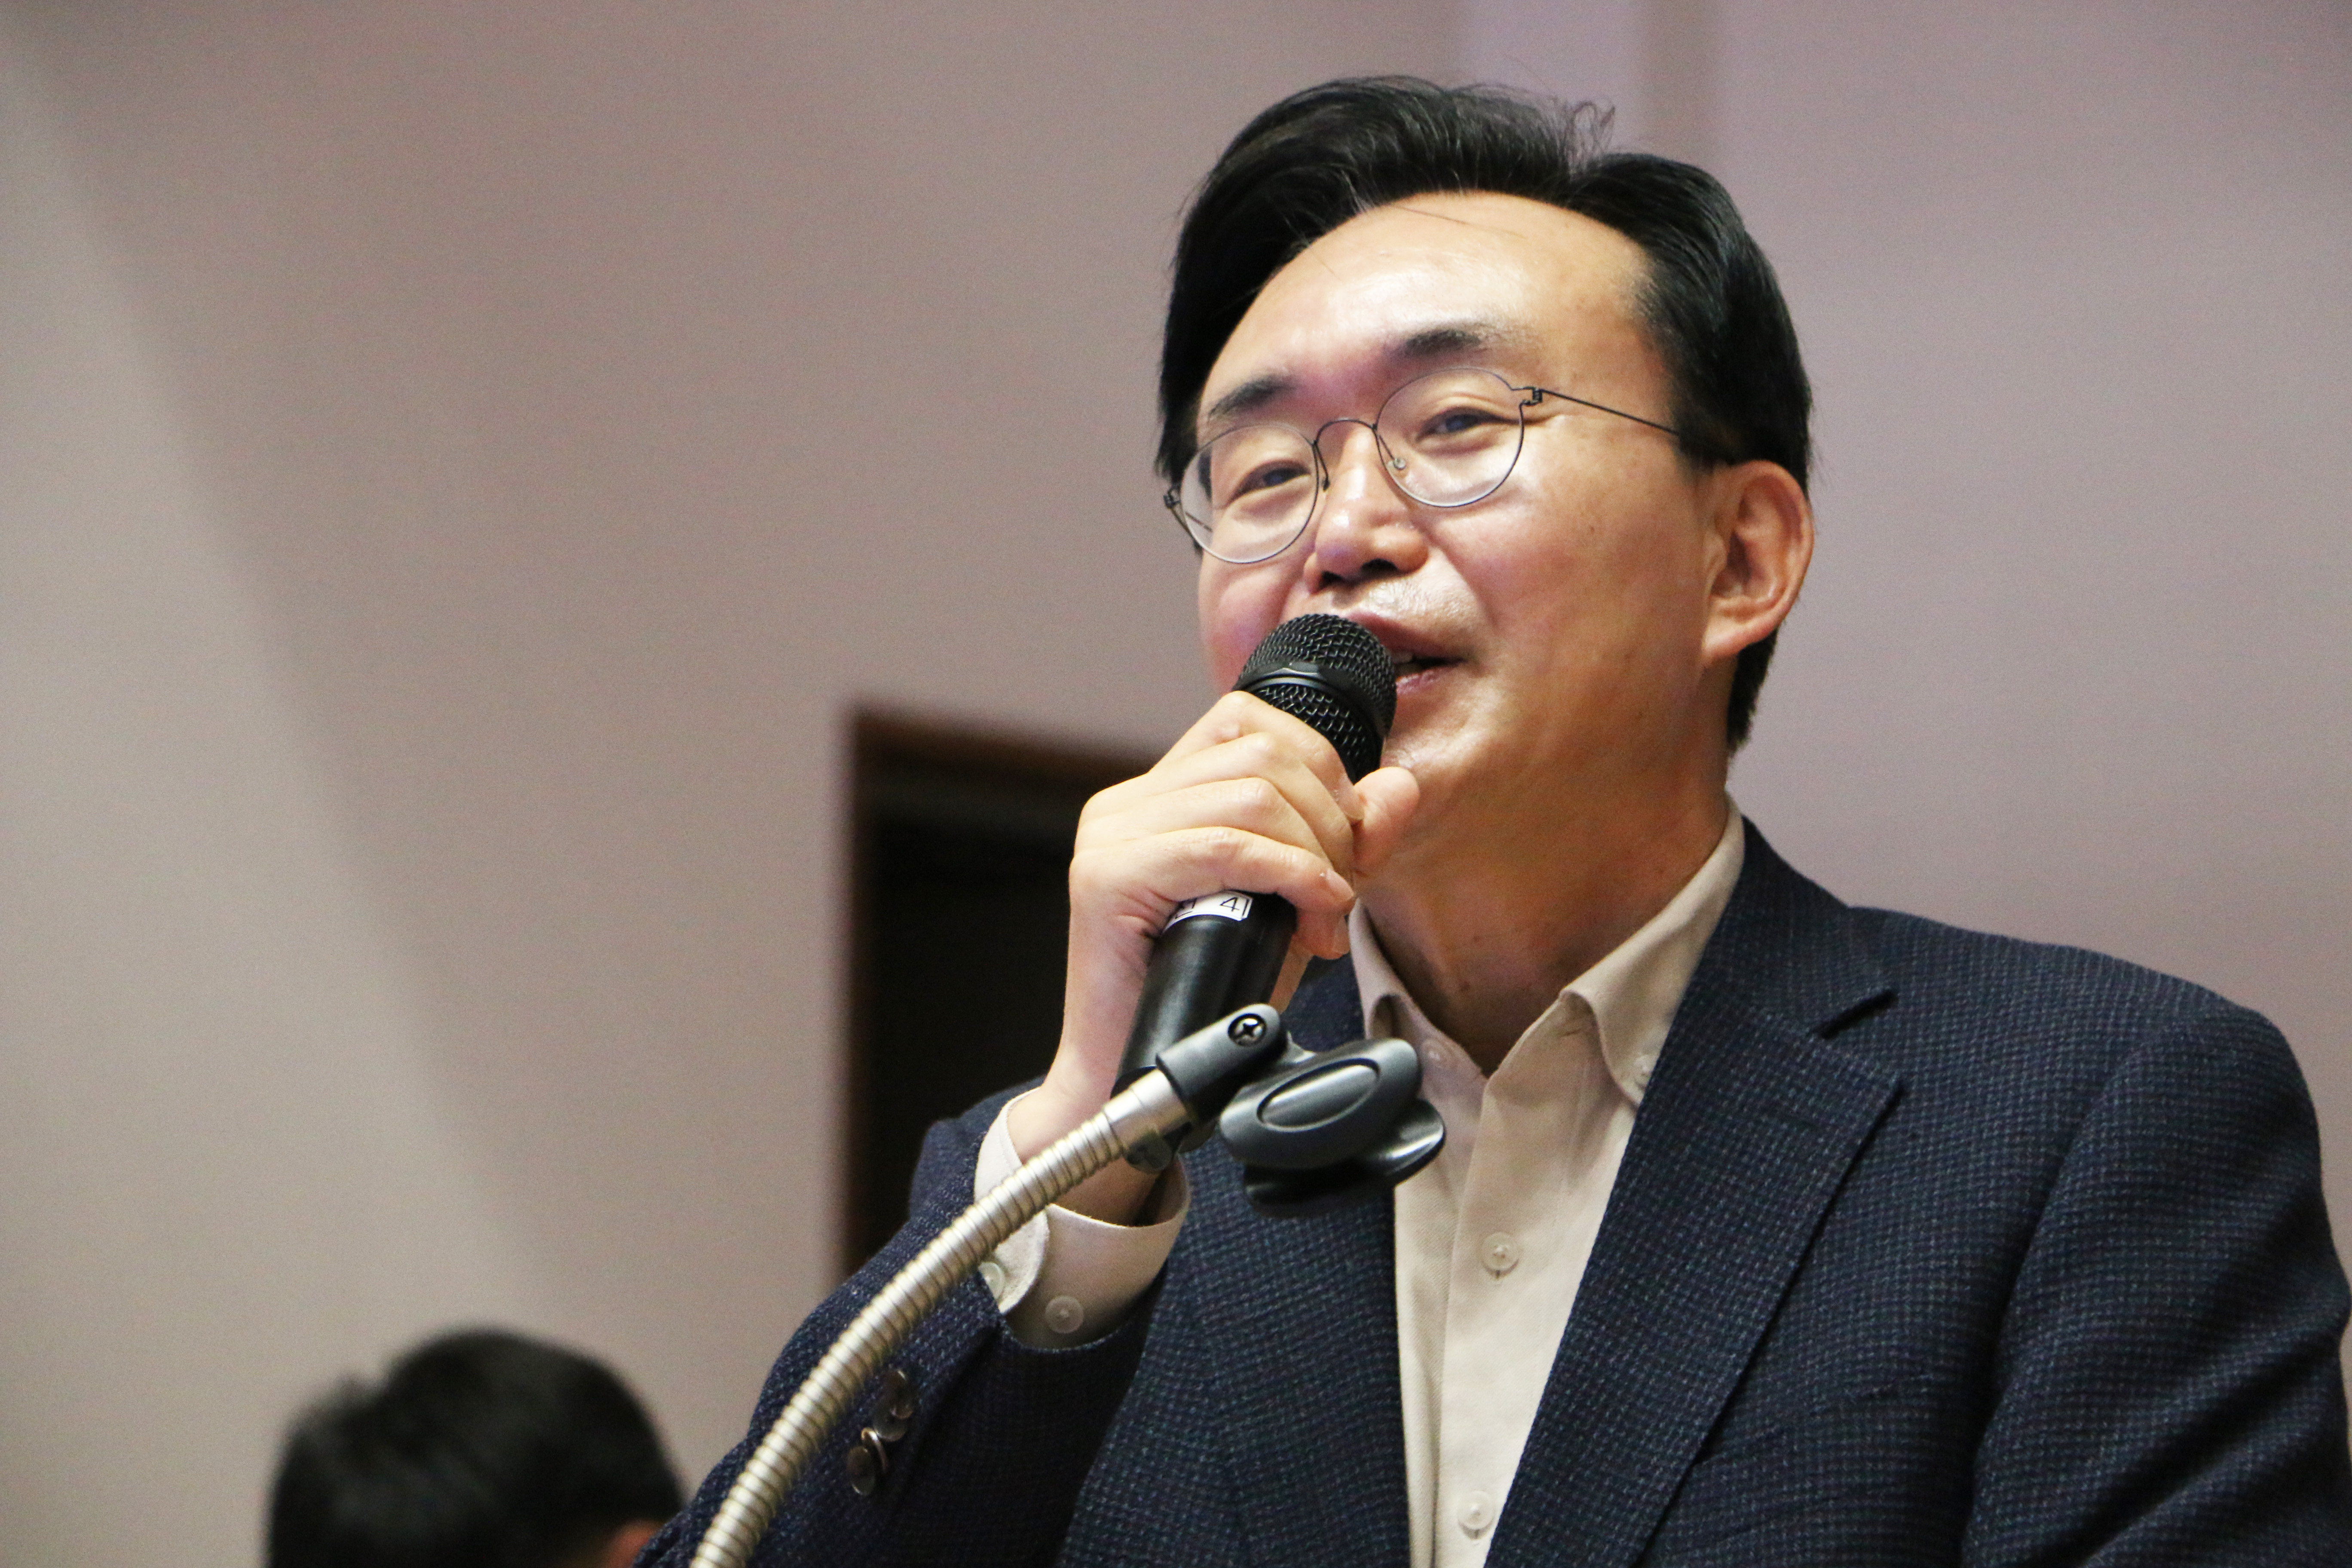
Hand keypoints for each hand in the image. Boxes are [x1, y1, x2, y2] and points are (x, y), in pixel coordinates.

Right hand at [1006, 690, 1418, 1221]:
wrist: (1140, 1078)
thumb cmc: (1213, 994)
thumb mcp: (1299, 904)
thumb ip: (1350, 842)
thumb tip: (1398, 785)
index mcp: (1160, 793)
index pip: (1252, 722)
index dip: (1321, 771)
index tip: (1342, 850)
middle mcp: (1126, 802)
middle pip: (1264, 754)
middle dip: (1330, 823)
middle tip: (1338, 899)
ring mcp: (1109, 835)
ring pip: (1252, 794)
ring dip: (1314, 858)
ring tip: (1321, 920)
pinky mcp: (1105, 876)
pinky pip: (1226, 846)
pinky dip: (1291, 876)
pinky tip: (1311, 918)